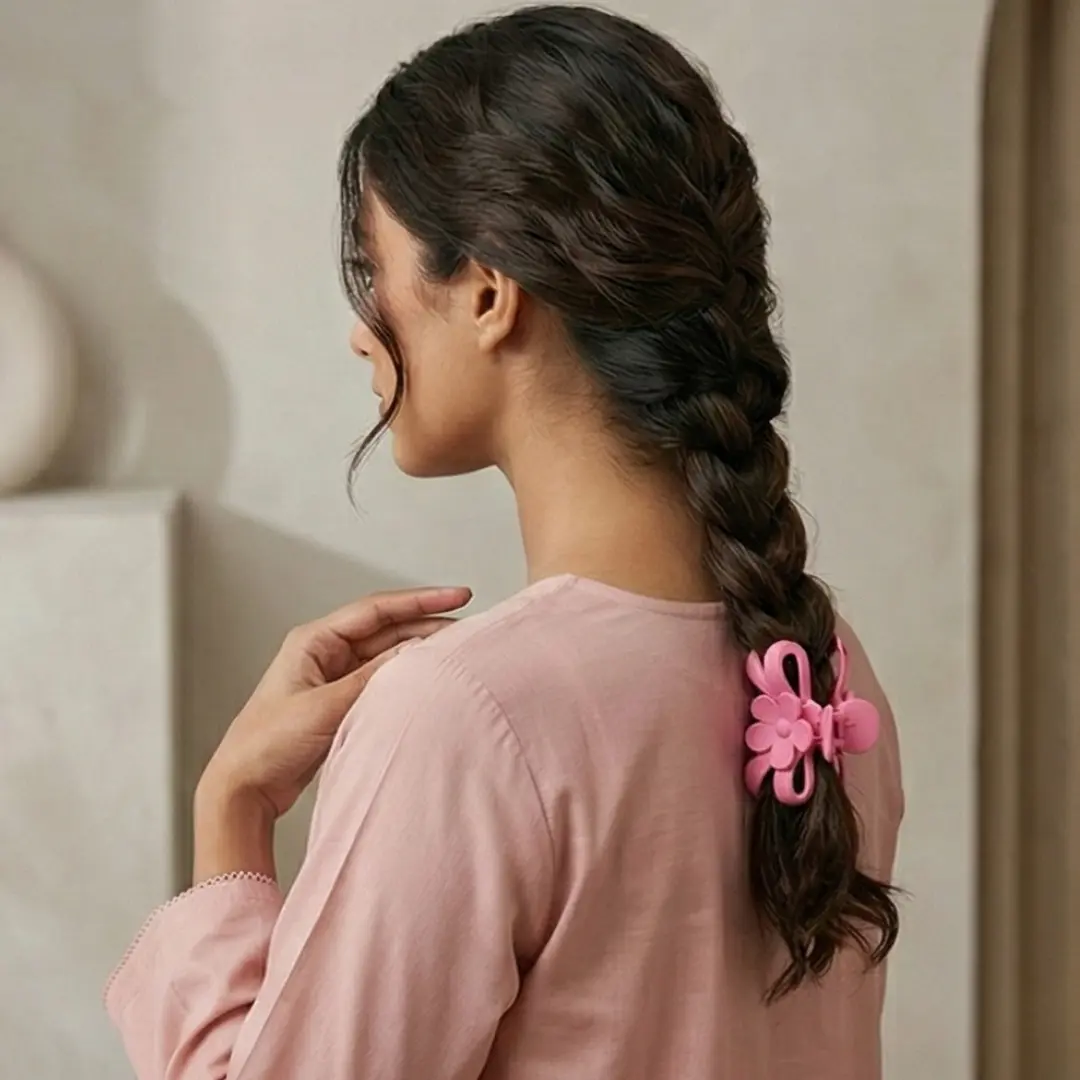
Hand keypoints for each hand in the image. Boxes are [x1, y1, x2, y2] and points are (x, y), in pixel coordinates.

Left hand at [197, 587, 471, 821]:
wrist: (242, 787)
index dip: (421, 600)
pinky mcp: (339, 700)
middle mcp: (324, 652)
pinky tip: (428, 679)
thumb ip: (372, 679)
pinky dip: (404, 677)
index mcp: (313, 640)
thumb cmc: (267, 744)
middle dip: (426, 623)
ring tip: (455, 650)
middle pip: (386, 628)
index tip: (457, 595)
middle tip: (467, 627)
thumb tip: (415, 652)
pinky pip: (380, 679)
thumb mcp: (324, 707)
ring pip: (386, 653)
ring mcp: (332, 676)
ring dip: (418, 650)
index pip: (377, 610)